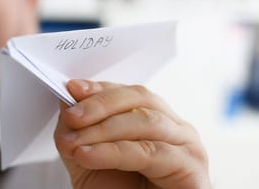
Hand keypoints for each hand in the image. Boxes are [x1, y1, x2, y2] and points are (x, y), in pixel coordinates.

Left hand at [54, 79, 209, 188]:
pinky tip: (89, 155)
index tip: (72, 89)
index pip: (129, 93)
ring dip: (102, 130)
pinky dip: (114, 152)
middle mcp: (176, 130)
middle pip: (141, 99)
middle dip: (100, 105)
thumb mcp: (88, 157)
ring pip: (144, 122)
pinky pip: (149, 153)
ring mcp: (187, 147)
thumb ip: (79, 129)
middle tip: (71, 117)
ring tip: (74, 144)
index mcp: (156, 121)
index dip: (101, 89)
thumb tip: (67, 100)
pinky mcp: (190, 170)